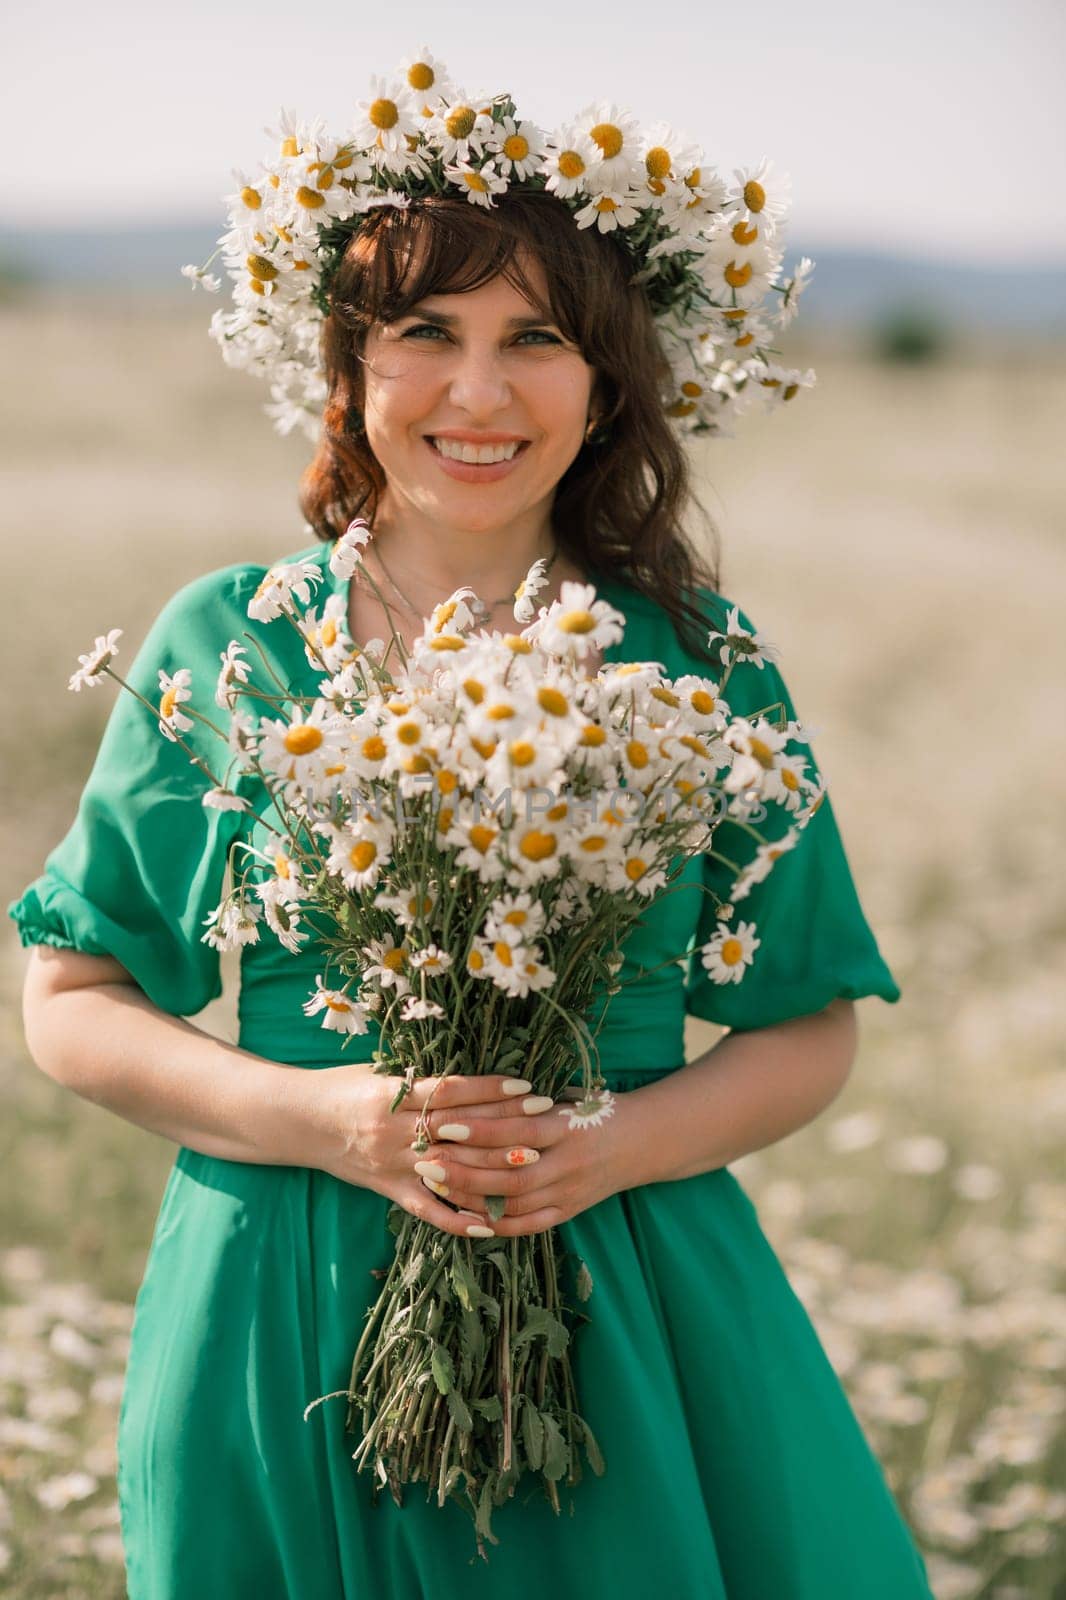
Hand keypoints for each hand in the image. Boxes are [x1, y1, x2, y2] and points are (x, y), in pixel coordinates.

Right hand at [309, 1064, 561, 1237]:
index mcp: (392, 1095)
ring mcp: (391, 1165)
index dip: (491, 1089)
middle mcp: (393, 1131)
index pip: (451, 1092)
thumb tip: (476, 1075)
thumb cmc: (344, 1087)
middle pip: (459, 1130)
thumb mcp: (380, 1072)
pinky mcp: (387, 1191)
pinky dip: (459, 1219)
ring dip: (493, 1169)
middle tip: (546, 1119)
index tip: (527, 1086)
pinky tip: (493, 1224)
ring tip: (533, 1163)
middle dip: (505, 1125)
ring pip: (450, 1170)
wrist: (299, 1121)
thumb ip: (422, 1079)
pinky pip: (428, 1211)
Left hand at [408, 1081, 640, 1236]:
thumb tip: (471, 1096)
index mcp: (569, 1127)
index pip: (518, 1130)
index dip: (481, 1130)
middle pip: (510, 1173)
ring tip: (436, 1185)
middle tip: (425, 1159)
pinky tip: (466, 1215)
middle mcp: (570, 1163)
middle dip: (464, 1169)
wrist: (644, 1140)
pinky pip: (528, 1224)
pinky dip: (496, 1223)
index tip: (445, 1124)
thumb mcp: (569, 1097)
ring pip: (514, 1202)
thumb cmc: (598, 1109)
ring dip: (471, 1196)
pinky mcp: (569, 1211)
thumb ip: (528, 1103)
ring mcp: (570, 1192)